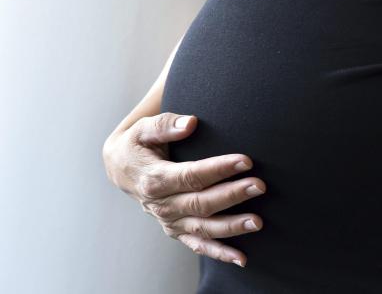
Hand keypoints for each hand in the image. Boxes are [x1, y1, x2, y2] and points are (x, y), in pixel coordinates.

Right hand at [102, 112, 266, 266]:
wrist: (121, 168)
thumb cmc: (137, 144)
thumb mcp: (142, 130)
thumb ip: (165, 124)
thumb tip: (190, 122)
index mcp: (154, 179)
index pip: (191, 176)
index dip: (219, 169)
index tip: (246, 161)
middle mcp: (161, 204)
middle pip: (201, 203)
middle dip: (232, 195)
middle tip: (260, 186)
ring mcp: (169, 220)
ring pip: (203, 227)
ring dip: (232, 226)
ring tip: (258, 221)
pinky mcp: (176, 229)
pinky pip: (198, 245)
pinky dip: (219, 253)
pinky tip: (241, 258)